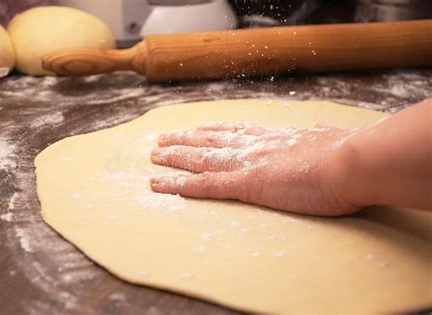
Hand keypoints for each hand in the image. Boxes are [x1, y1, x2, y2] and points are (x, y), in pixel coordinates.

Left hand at [150, 121, 359, 215]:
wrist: (348, 163)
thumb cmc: (345, 155)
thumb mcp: (328, 140)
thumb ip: (318, 137)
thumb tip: (320, 131)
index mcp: (273, 137)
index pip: (236, 131)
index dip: (213, 130)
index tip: (199, 128)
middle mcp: (253, 146)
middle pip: (210, 141)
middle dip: (185, 140)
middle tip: (164, 139)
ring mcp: (245, 163)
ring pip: (199, 158)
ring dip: (173, 157)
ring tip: (153, 156)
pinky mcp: (243, 183)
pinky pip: (201, 185)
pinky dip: (177, 185)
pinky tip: (159, 184)